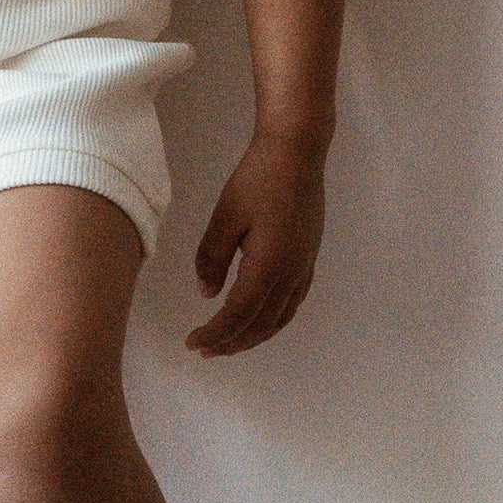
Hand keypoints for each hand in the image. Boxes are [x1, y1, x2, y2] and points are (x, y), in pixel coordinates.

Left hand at [188, 131, 327, 355]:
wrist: (297, 152)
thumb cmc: (258, 178)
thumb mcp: (225, 216)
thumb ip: (212, 257)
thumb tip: (207, 294)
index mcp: (268, 264)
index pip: (238, 314)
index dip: (215, 333)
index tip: (192, 343)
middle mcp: (292, 273)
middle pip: (261, 323)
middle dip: (232, 342)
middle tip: (205, 350)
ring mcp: (305, 266)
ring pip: (280, 317)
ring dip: (254, 335)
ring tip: (229, 343)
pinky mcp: (309, 258)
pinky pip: (293, 303)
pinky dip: (274, 320)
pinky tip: (260, 319)